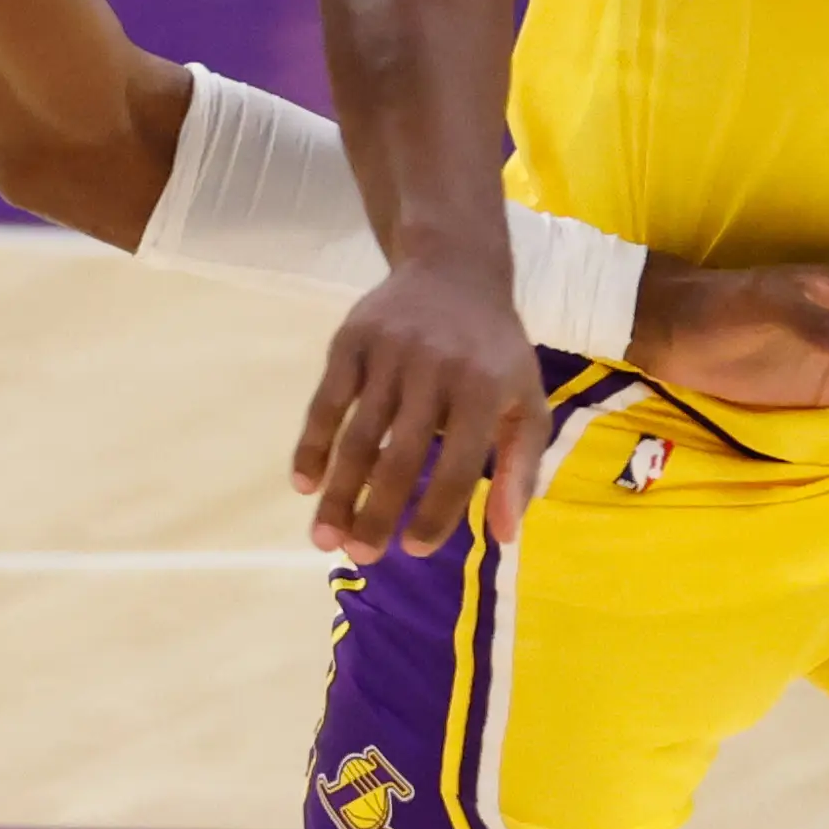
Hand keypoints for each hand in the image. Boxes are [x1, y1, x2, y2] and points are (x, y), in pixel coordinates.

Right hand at [292, 255, 550, 561]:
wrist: (454, 269)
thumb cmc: (494, 350)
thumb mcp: (524, 400)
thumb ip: (520, 468)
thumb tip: (506, 537)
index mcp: (484, 388)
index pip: (460, 465)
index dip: (437, 512)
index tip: (414, 550)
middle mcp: (436, 369)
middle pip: (401, 455)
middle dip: (377, 512)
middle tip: (360, 558)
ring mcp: (389, 352)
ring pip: (358, 435)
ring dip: (339, 491)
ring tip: (325, 539)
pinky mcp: (353, 340)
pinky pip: (327, 400)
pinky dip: (312, 444)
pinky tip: (304, 484)